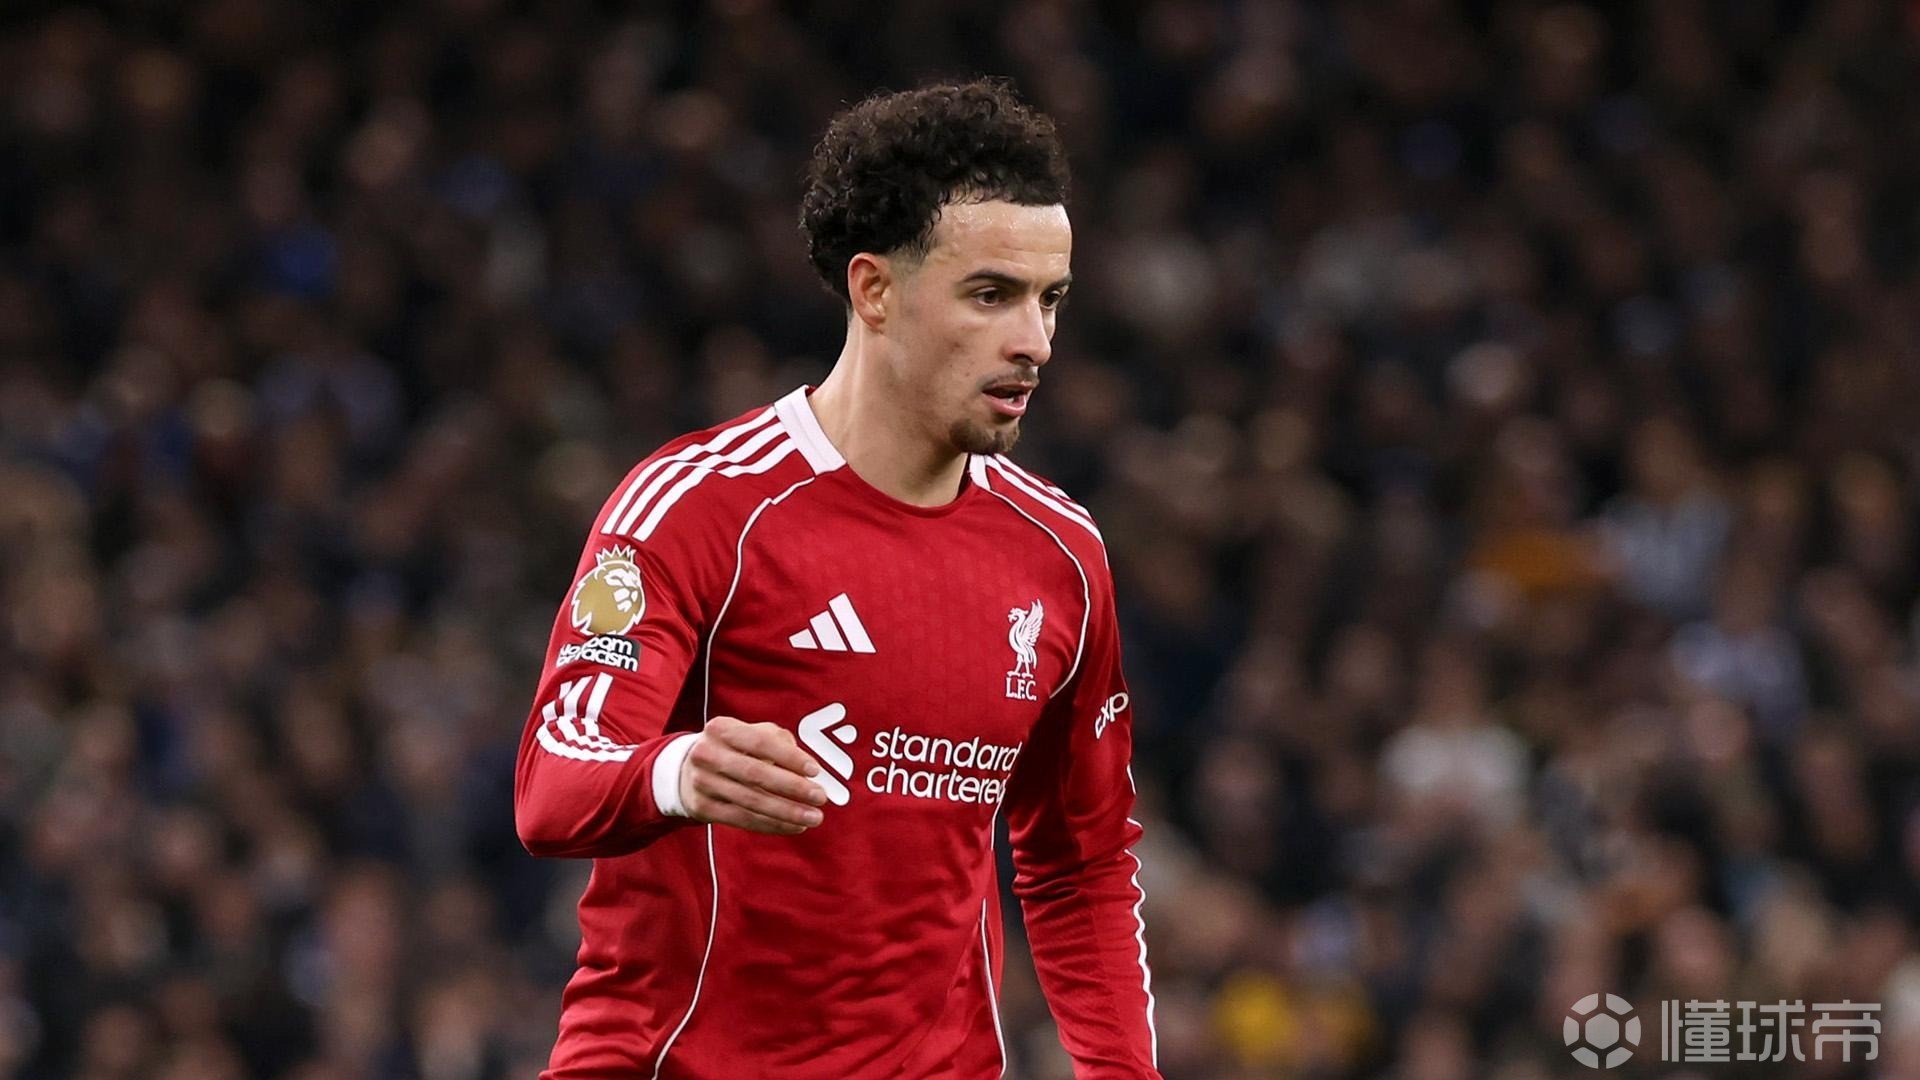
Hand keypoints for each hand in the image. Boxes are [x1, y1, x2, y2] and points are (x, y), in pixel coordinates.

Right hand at [678, 716, 827, 834]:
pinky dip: (772, 825)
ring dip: (787, 812)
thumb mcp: (750, 734)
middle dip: (792, 788)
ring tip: (813, 817)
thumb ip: (778, 741)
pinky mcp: (702, 808)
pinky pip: (743, 820)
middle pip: (755, 774)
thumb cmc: (733, 749)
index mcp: (721, 729)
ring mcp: (701, 783)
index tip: (815, 770)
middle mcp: (707, 754)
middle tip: (820, 797)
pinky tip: (794, 826)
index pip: (760, 742)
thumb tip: (807, 767)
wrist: (686, 771)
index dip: (789, 757)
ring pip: (751, 802)